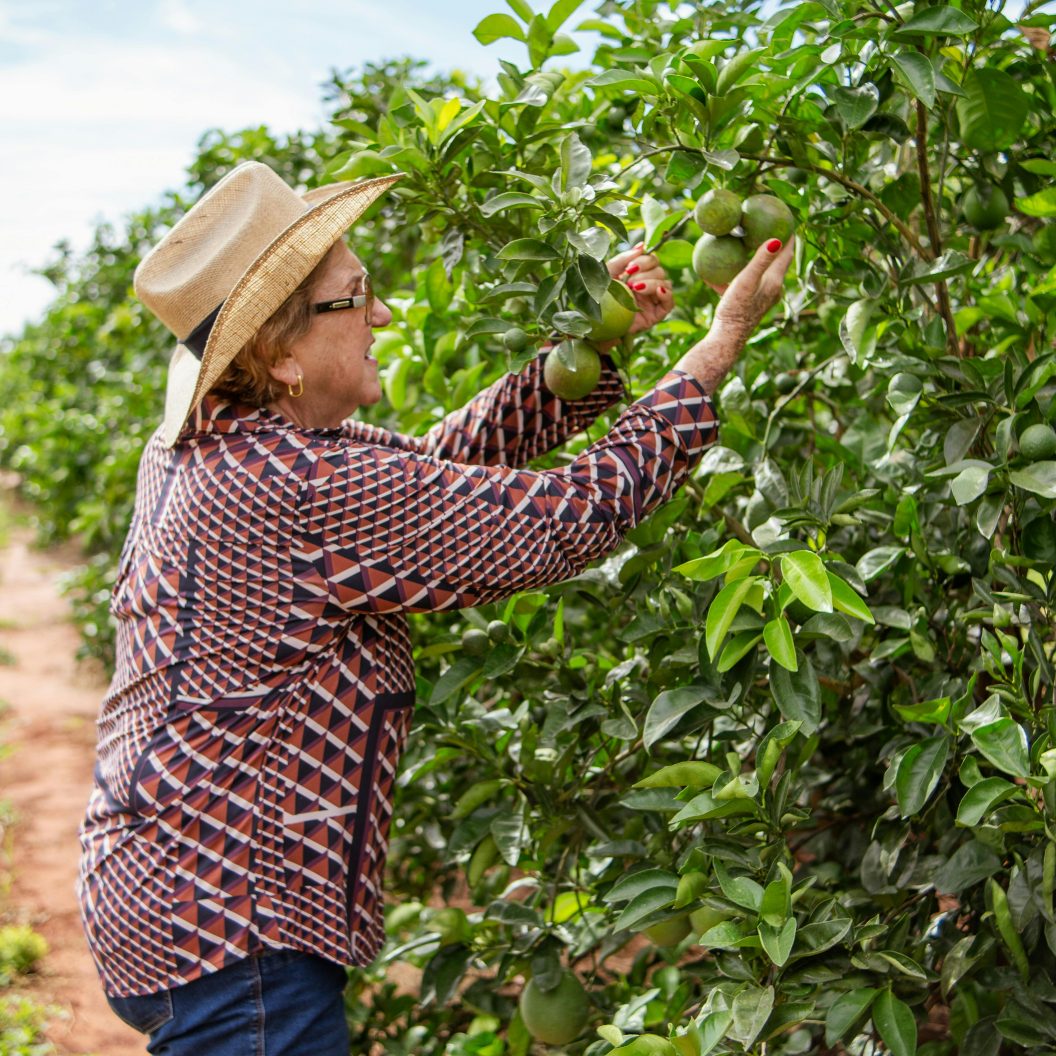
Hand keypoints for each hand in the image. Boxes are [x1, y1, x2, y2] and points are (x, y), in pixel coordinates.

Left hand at [606, 245, 674, 334]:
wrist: (597, 323)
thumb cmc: (600, 298)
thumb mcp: (608, 274)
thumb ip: (623, 258)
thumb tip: (642, 246)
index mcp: (638, 274)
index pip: (651, 260)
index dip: (644, 261)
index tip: (629, 268)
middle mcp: (648, 285)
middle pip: (659, 270)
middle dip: (646, 272)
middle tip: (630, 282)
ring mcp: (653, 300)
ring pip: (665, 283)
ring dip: (652, 283)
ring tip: (635, 289)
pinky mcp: (656, 314)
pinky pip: (670, 303)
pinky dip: (666, 294)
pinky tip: (658, 292)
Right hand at [705, 236, 795, 354]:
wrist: (727, 338)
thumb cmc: (736, 309)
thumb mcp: (746, 281)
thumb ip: (761, 260)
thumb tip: (777, 240)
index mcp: (775, 281)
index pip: (787, 253)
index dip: (789, 235)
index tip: (789, 218)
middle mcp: (773, 289)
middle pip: (778, 261)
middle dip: (775, 244)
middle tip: (769, 227)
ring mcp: (762, 298)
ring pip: (763, 272)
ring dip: (759, 258)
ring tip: (750, 243)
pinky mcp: (750, 304)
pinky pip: (748, 283)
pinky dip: (742, 274)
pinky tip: (726, 269)